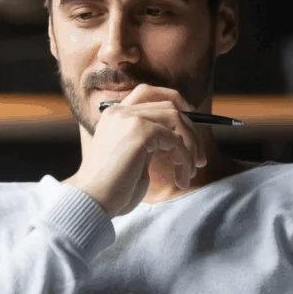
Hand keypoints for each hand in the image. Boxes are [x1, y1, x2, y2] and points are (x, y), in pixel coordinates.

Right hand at [67, 84, 207, 216]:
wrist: (93, 201)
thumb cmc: (111, 188)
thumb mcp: (132, 157)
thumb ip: (148, 142)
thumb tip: (179, 138)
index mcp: (114, 115)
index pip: (148, 92)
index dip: (174, 101)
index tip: (191, 124)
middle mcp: (120, 111)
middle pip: (169, 104)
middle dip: (191, 130)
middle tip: (199, 158)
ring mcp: (130, 119)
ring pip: (176, 118)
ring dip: (191, 146)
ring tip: (191, 170)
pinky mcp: (140, 131)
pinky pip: (176, 140)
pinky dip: (185, 159)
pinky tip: (181, 178)